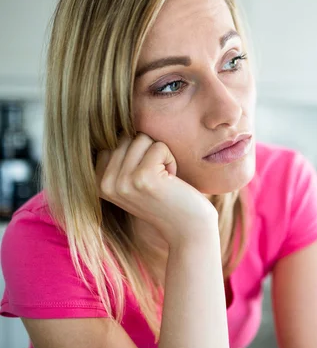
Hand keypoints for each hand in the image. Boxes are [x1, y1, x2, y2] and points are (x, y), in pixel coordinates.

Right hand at [96, 133, 217, 246]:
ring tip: (164, 181)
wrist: (188, 228)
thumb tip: (113, 119)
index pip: (114, 140)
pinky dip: (171, 160)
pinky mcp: (143, 178)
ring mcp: (122, 182)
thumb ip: (120, 156)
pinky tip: (172, 183)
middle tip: (158, 181)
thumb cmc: (167, 198)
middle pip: (127, 137)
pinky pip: (159, 146)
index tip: (146, 179)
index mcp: (97, 183)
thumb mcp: (134, 178)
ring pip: (143, 138)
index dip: (138, 153)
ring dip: (161, 156)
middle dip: (150, 152)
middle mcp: (104, 183)